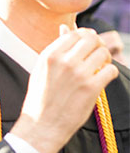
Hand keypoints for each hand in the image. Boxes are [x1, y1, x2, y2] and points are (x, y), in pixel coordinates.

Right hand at [10, 25, 118, 152]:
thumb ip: (56, 48)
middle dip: (98, 45)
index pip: (75, 33)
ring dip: (106, 59)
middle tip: (97, 55)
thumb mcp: (41, 69)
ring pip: (103, 53)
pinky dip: (110, 73)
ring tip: (100, 67)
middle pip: (92, 39)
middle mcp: (64, 61)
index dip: (85, 37)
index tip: (87, 46)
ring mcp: (78, 74)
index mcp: (49, 55)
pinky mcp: (91, 88)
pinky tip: (102, 79)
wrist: (42, 125)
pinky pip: (110, 70)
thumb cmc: (41, 97)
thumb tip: (65, 28)